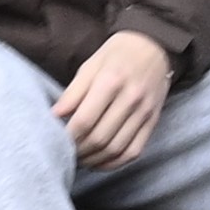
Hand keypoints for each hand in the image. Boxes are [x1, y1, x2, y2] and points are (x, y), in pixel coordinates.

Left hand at [51, 30, 173, 171]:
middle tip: (67, 152)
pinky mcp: (153, 121)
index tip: (58, 140)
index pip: (85, 120)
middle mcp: (130, 98)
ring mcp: (144, 112)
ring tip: (81, 159)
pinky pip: (134, 152)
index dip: (68, 136)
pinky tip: (101, 162)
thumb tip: (54, 116)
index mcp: (111, 81)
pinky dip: (115, 163)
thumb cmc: (117, 55)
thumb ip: (73, 92)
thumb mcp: (90, 65)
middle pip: (100, 138)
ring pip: (116, 149)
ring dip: (95, 160)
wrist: (155, 46)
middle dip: (79, 151)